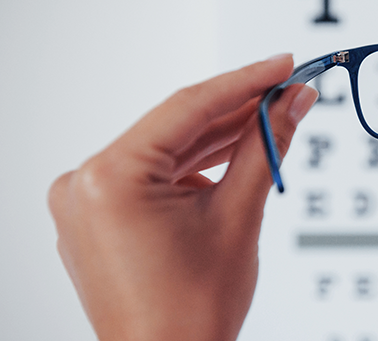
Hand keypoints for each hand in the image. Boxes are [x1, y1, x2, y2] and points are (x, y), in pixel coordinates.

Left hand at [48, 55, 318, 340]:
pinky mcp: (98, 219)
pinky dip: (195, 168)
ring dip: (219, 139)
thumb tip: (293, 101)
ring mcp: (86, 204)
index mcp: (109, 179)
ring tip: (273, 118)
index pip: (188, 109)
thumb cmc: (192, 312)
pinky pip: (153, 176)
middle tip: (289, 89)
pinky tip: (236, 154)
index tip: (284, 64)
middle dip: (238, 111)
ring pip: (167, 152)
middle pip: (176, 129)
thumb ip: (265, 146)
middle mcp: (84, 184)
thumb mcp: (239, 214)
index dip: (245, 81)